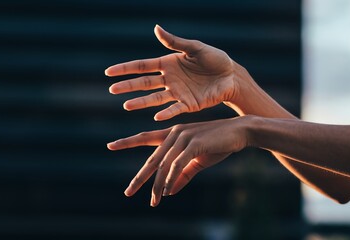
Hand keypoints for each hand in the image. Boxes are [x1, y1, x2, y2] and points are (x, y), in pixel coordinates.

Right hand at [105, 25, 236, 120]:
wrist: (231, 75)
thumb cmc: (215, 59)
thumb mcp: (195, 48)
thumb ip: (175, 42)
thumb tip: (155, 28)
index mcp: (168, 64)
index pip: (142, 66)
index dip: (125, 69)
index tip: (109, 72)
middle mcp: (169, 79)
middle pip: (144, 83)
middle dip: (128, 86)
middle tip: (112, 89)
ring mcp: (178, 93)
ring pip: (155, 98)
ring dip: (141, 102)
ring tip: (126, 105)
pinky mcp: (189, 104)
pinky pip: (175, 109)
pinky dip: (166, 113)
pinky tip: (156, 117)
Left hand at [107, 117, 251, 205]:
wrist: (239, 132)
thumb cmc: (219, 144)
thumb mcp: (198, 161)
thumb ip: (183, 175)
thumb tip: (169, 191)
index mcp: (173, 134)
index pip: (145, 138)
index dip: (127, 141)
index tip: (110, 145)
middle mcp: (174, 134)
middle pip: (151, 158)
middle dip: (140, 177)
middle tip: (128, 192)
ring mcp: (183, 138)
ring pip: (163, 165)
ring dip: (157, 186)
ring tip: (154, 201)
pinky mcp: (193, 144)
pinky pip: (177, 165)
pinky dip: (171, 180)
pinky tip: (168, 191)